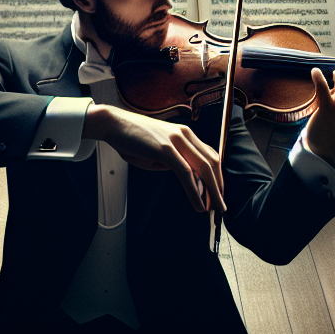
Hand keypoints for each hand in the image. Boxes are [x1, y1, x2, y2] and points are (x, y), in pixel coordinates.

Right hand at [83, 104, 224, 213]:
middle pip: (212, 163)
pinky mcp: (165, 149)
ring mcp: (176, 140)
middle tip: (220, 205)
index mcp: (185, 134)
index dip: (217, 176)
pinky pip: (186, 173)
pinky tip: (198, 204)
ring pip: (203, 169)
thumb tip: (188, 178)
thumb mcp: (158, 152)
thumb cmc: (133, 139)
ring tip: (214, 208)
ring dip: (211, 192)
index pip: (210, 156)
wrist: (114, 125)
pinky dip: (195, 191)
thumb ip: (174, 162)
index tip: (217, 193)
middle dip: (218, 187)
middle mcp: (185, 134)